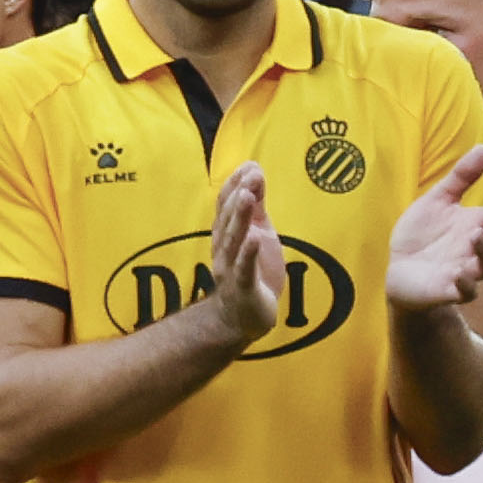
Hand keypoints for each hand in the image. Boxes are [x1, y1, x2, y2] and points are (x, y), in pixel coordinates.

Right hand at [203, 158, 289, 352]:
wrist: (243, 318)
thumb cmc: (251, 272)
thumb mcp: (258, 233)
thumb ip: (257, 206)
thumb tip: (255, 172)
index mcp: (226, 233)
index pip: (226, 204)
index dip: (237, 183)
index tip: (250, 165)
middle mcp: (224, 248)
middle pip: (228, 218)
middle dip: (239, 195)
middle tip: (250, 175)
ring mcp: (231, 269)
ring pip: (234, 240)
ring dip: (240, 218)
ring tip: (248, 196)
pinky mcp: (244, 288)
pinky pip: (244, 270)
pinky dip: (248, 254)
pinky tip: (255, 239)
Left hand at [385, 144, 482, 318]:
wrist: (399, 269)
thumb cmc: (424, 235)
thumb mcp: (439, 200)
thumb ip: (461, 177)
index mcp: (478, 225)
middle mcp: (477, 248)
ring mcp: (466, 270)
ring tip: (476, 235)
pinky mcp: (449, 290)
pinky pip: (465, 293)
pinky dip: (465, 285)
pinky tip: (459, 274)